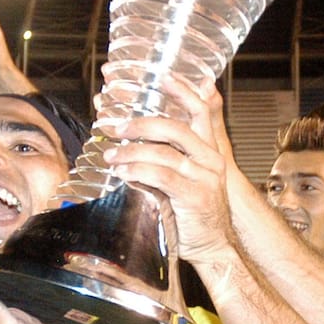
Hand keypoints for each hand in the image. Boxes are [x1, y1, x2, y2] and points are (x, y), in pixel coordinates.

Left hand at [104, 75, 235, 265]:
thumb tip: (129, 143)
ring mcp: (205, 177)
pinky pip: (162, 177)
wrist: (213, 247)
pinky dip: (138, 172)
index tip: (160, 75)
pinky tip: (122, 172)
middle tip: (115, 125)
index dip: (181, 90)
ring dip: (130, 151)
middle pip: (175, 128)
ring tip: (110, 154)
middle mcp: (211, 160)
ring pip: (163, 153)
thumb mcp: (182, 181)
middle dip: (140, 122)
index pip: (201, 110)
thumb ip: (164, 160)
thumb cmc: (193, 214)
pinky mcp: (195, 196)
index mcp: (209, 151)